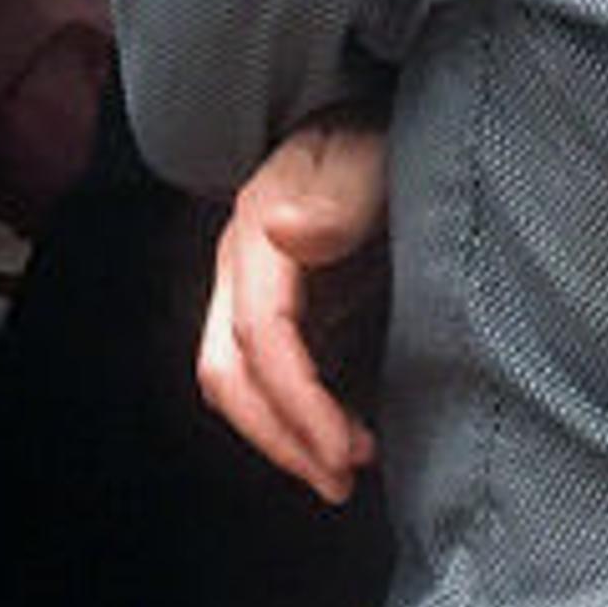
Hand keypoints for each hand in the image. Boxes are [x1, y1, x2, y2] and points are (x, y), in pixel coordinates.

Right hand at [198, 107, 389, 502]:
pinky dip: (298, 421)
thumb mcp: (369, 154)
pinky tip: (346, 442)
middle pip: (227, 374)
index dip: (300, 403)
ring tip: (345, 474)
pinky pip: (269, 378)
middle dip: (280, 439)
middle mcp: (242, 269)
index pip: (261, 338)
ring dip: (285, 438)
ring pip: (238, 384)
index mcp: (259, 233)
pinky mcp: (282, 310)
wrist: (380, 123)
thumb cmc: (380, 137)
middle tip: (341, 483)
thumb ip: (335, 194)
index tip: (353, 453)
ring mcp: (254, 291)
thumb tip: (283, 233)